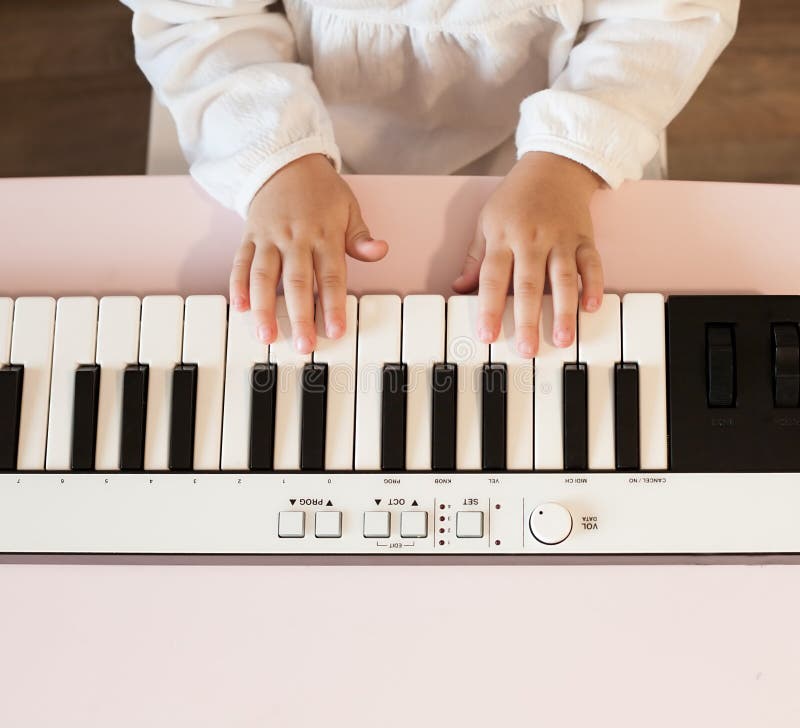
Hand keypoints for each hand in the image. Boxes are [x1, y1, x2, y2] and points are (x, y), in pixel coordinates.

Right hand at [230, 153, 387, 352]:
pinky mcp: (249, 236)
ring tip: (266, 334)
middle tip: (303, 345)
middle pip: (297, 282)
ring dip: (263, 306)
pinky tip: (239, 307)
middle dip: (300, 316)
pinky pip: (240, 262)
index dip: (333, 305)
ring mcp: (269, 238)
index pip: (331, 275)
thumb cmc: (320, 192)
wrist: (284, 163)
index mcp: (324, 234)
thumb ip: (361, 237)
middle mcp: (295, 238)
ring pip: (263, 275)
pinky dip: (237, 284)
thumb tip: (380, 251)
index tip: (336, 330)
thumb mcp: (349, 208)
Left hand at [453, 151, 603, 355]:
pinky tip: (592, 307)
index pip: (492, 278)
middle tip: (527, 349)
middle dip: (528, 319)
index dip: (489, 308)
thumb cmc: (516, 198)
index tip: (487, 335)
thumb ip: (475, 258)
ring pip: (563, 278)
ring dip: (564, 311)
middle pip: (528, 284)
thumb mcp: (487, 222)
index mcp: (503, 237)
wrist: (554, 166)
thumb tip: (460, 287)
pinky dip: (594, 284)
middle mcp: (532, 238)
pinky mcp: (584, 237)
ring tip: (563, 339)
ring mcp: (561, 238)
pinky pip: (591, 263)